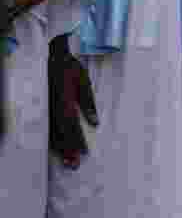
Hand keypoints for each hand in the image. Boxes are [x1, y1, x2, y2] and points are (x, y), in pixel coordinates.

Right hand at [48, 34, 98, 168]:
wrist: (53, 56)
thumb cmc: (71, 68)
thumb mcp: (83, 81)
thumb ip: (88, 102)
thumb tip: (95, 123)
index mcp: (65, 101)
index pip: (72, 125)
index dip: (78, 140)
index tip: (85, 153)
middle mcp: (54, 107)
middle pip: (61, 133)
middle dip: (69, 149)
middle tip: (75, 165)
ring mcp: (47, 109)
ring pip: (53, 132)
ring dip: (60, 148)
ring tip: (67, 162)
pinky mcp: (44, 108)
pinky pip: (47, 127)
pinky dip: (52, 139)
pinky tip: (56, 149)